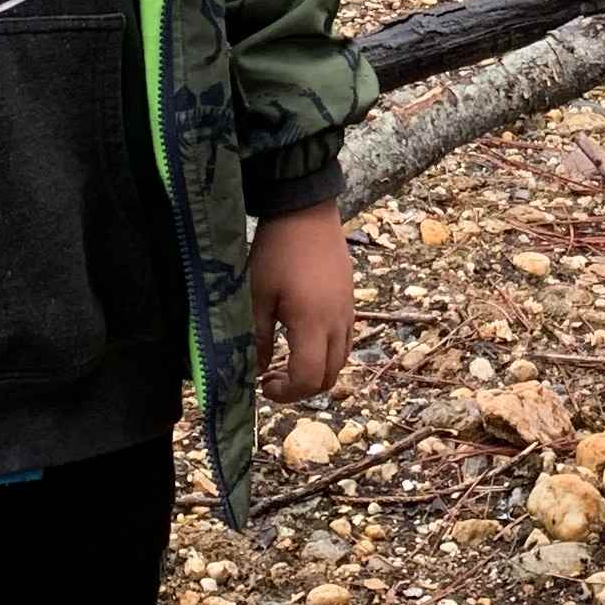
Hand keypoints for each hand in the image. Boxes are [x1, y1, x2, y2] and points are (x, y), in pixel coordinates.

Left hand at [249, 204, 354, 402]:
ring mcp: (348, 312)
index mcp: (313, 323)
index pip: (308, 378)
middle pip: (329, 377)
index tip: (263, 384)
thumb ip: (255, 336)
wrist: (306, 211)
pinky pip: (345, 341)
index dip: (286, 393)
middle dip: (301, 389)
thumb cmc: (277, 251)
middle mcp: (337, 323)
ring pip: (340, 361)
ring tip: (287, 363)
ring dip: (315, 372)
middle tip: (273, 379)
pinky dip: (326, 354)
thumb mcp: (257, 294)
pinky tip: (303, 341)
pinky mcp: (350, 301)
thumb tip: (255, 369)